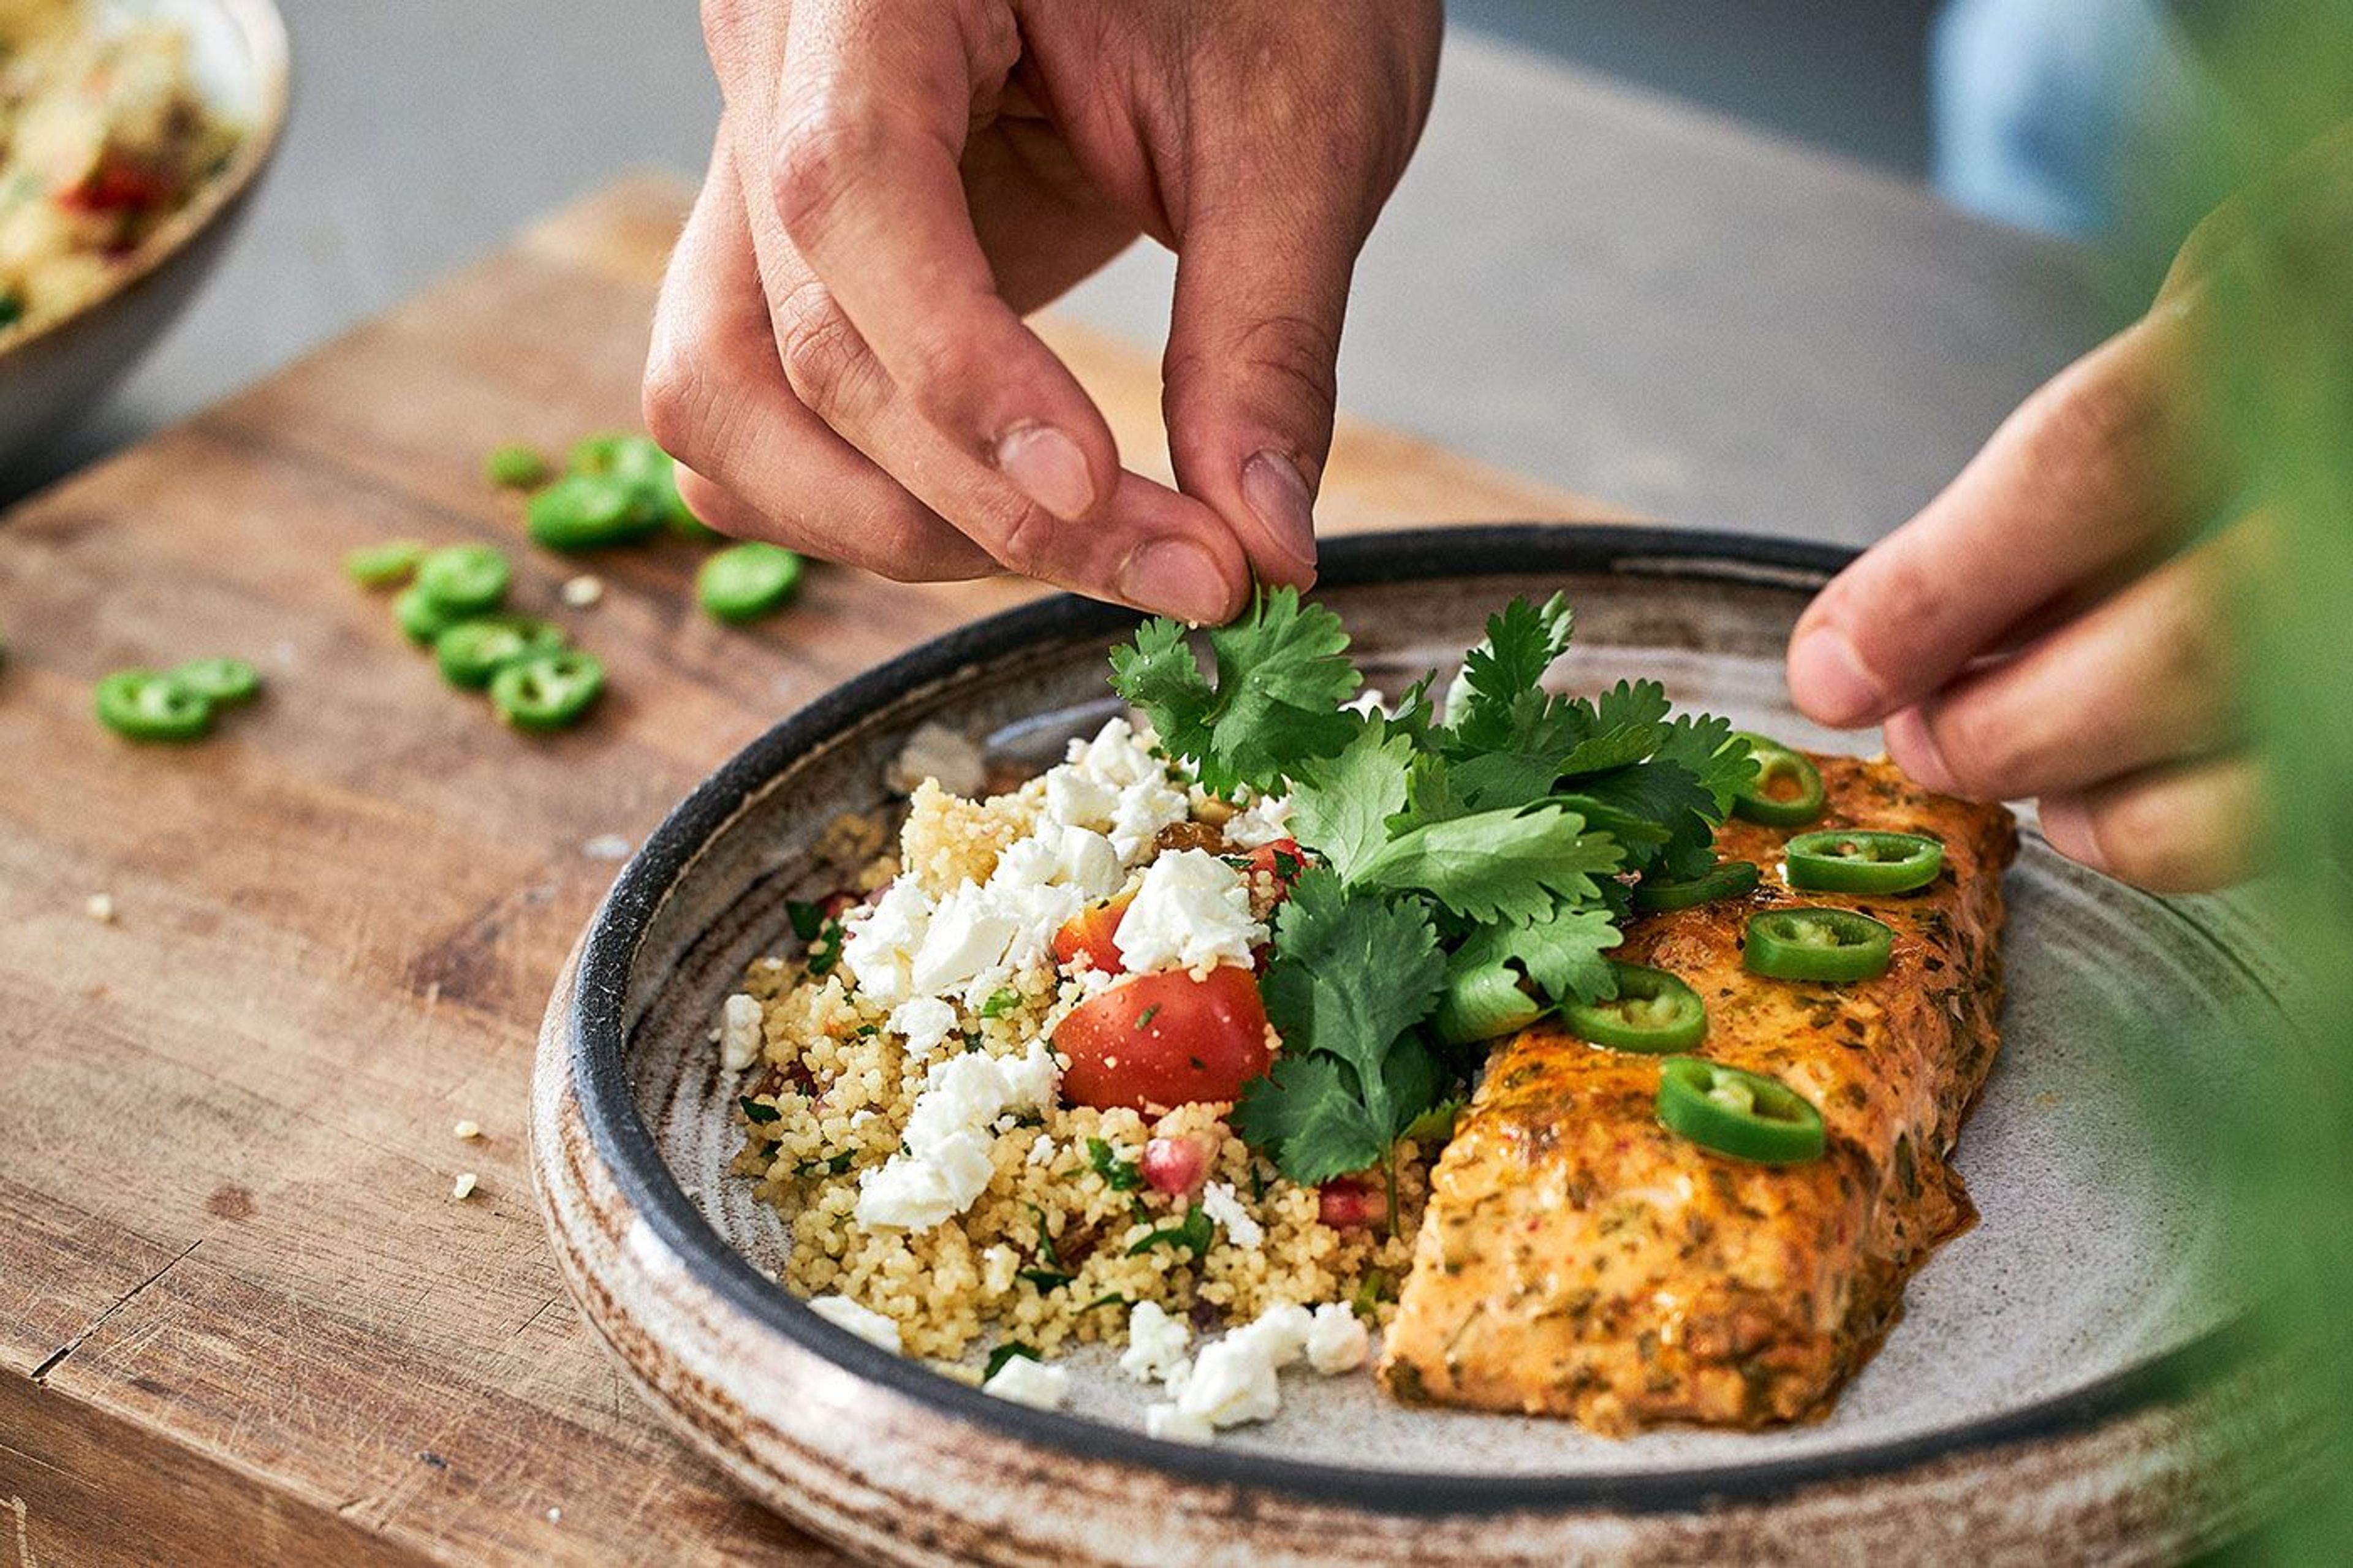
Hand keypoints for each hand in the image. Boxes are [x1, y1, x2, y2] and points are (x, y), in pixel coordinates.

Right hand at [645, 0, 1442, 622]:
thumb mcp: (1295, 126)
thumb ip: (1266, 339)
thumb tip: (1260, 548)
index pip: (845, 189)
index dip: (957, 370)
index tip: (1096, 494)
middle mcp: (776, 65)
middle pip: (786, 339)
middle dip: (979, 500)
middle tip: (1177, 572)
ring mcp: (761, 159)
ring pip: (723, 399)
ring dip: (896, 519)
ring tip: (1092, 548)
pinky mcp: (796, 248)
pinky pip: (758, 406)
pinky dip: (868, 493)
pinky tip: (1018, 509)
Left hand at [1785, 240, 2263, 892]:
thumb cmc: (2321, 328)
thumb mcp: (2218, 317)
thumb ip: (2077, 460)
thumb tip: (1887, 632)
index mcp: (2300, 316)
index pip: (2092, 466)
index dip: (1937, 587)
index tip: (1830, 672)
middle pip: (2175, 653)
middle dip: (1999, 726)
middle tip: (1919, 731)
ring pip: (2251, 783)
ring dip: (2081, 802)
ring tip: (2010, 755)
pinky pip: (2291, 826)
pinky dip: (2175, 834)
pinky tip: (2112, 792)